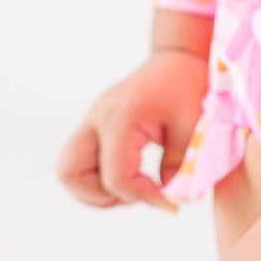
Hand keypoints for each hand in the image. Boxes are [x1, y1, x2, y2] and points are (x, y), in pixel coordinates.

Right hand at [55, 47, 208, 214]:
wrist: (177, 58)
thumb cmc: (187, 87)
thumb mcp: (191, 130)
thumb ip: (178, 169)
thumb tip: (168, 202)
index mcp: (121, 117)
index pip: (115, 176)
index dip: (142, 197)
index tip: (169, 201)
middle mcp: (98, 118)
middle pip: (69, 172)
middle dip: (101, 194)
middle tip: (135, 191)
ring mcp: (92, 121)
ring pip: (69, 170)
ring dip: (96, 189)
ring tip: (133, 185)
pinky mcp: (94, 126)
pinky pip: (80, 163)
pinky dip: (97, 178)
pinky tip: (129, 175)